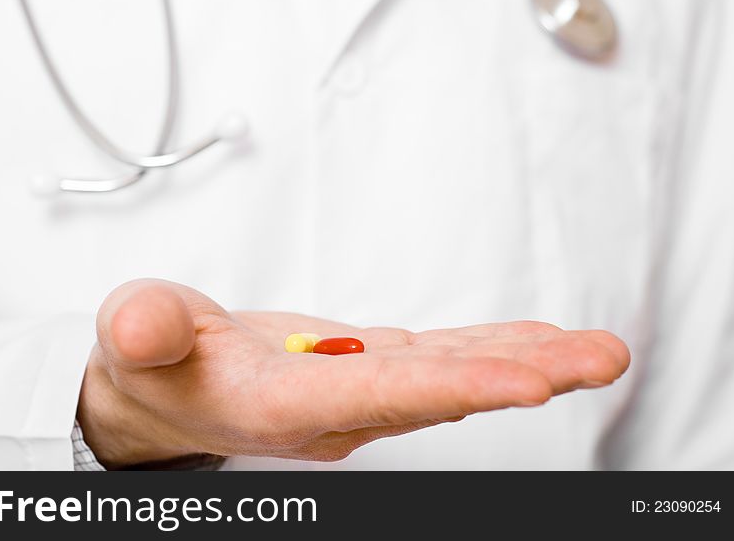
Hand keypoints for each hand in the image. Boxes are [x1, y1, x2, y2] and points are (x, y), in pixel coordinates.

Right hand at [77, 279, 629, 467]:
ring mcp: (358, 390)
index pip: (380, 394)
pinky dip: (490, 349)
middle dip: (522, 376)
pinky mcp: (366, 368)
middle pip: (440, 392)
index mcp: (283, 405)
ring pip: (451, 374)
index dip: (457, 388)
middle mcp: (336, 408)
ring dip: (526, 362)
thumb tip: (137, 327)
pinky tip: (537, 342)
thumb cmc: (151, 364)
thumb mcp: (133, 339)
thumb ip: (142, 332)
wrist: (168, 387)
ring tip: (596, 350)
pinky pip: (440, 359)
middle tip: (600, 358)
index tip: (532, 383)